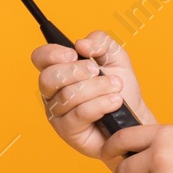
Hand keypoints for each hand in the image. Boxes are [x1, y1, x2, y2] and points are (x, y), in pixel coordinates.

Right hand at [32, 31, 151, 159]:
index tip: (74, 53)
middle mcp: (52, 92)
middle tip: (97, 71)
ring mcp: (57, 112)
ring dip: (96, 88)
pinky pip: (79, 114)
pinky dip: (100, 104)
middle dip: (75, 72)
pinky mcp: (67, 131)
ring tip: (115, 87)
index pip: (40, 57)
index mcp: (59, 69)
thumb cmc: (120, 87)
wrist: (132, 116)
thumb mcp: (115, 57)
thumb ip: (100, 42)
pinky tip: (114, 102)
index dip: (52, 53)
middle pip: (47, 78)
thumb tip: (81, 44)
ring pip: (67, 96)